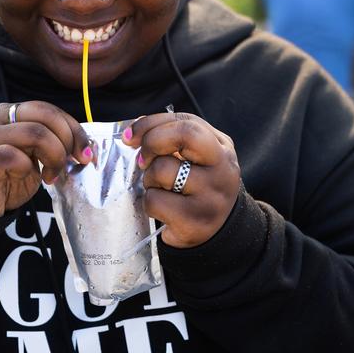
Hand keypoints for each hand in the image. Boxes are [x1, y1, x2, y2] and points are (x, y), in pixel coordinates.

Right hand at [0, 102, 91, 216]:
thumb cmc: (5, 176)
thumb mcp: (32, 154)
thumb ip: (51, 142)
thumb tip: (83, 146)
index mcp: (9, 112)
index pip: (49, 110)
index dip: (73, 130)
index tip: (85, 153)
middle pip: (44, 117)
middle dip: (66, 142)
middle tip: (68, 164)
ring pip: (33, 133)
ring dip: (52, 156)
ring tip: (50, 176)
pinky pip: (11, 156)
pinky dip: (27, 168)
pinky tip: (27, 177)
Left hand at [124, 112, 241, 247]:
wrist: (218, 230)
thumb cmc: (198, 187)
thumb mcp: (195, 157)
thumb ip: (171, 138)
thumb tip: (135, 131)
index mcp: (221, 147)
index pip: (185, 122)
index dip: (151, 124)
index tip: (131, 135)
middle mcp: (223, 169)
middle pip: (185, 135)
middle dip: (152, 142)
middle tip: (143, 160)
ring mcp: (212, 196)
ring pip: (163, 170)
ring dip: (149, 179)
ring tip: (159, 188)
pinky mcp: (196, 222)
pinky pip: (155, 201)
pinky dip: (149, 203)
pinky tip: (162, 208)